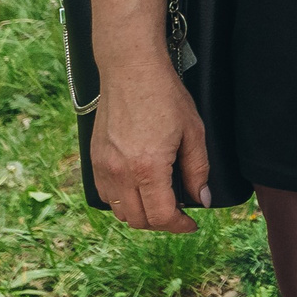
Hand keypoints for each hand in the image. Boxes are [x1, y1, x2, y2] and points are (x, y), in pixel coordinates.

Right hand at [88, 55, 208, 232]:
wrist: (130, 70)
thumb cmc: (165, 96)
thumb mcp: (193, 132)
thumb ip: (198, 170)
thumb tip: (202, 199)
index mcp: (148, 168)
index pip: (161, 216)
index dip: (179, 226)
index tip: (191, 224)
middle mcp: (121, 172)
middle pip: (139, 220)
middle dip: (161, 223)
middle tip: (178, 213)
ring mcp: (103, 167)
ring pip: (119, 211)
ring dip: (140, 214)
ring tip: (159, 203)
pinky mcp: (94, 159)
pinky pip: (105, 194)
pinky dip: (122, 201)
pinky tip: (138, 189)